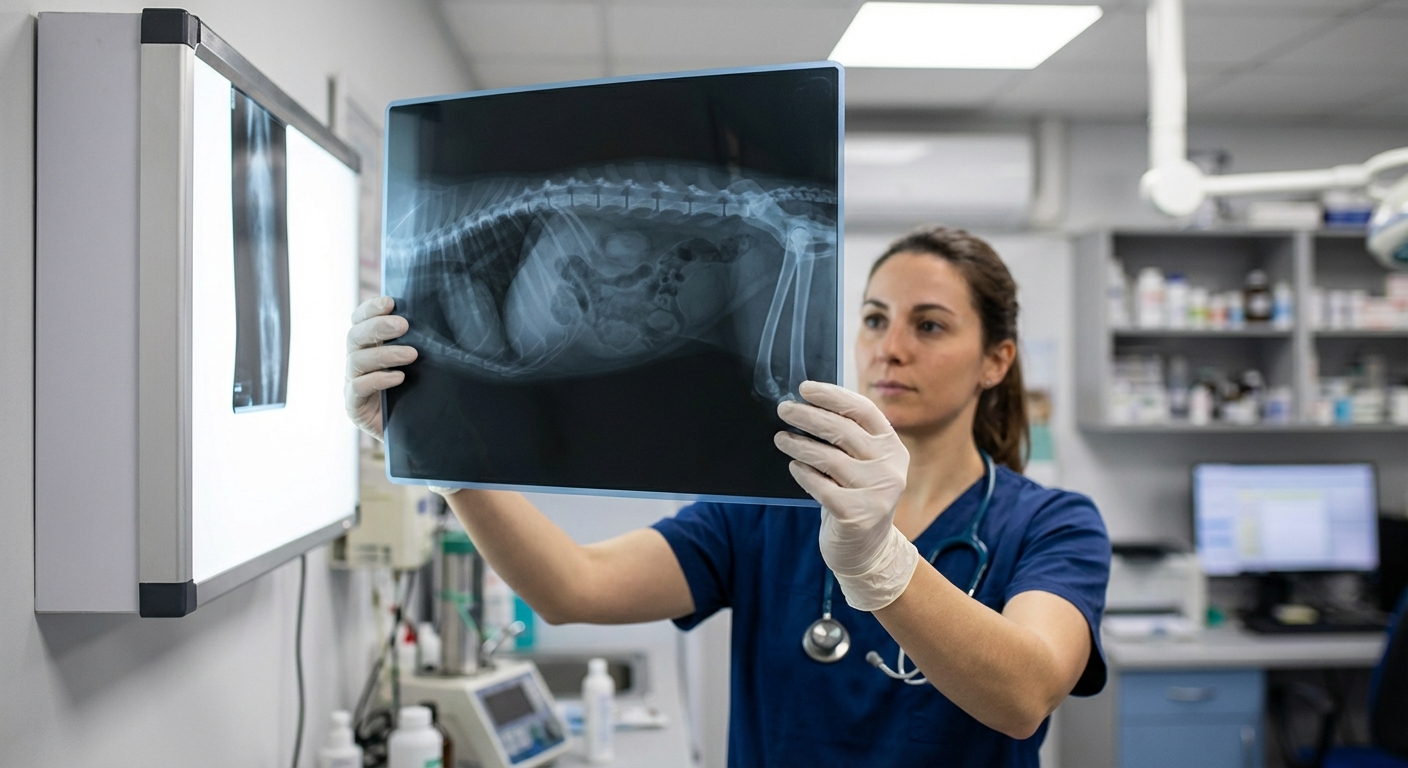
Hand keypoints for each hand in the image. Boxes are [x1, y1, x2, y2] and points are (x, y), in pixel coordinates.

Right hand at [345, 296, 417, 440]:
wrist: (417, 434)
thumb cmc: (419, 392)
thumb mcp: (419, 364)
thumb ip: (417, 343)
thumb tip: (433, 315)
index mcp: (367, 347)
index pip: (359, 320)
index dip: (370, 309)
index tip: (390, 302)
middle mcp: (356, 363)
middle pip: (355, 336)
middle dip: (378, 327)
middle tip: (404, 325)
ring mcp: (352, 384)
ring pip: (356, 361)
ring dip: (385, 354)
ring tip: (411, 354)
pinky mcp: (354, 407)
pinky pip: (358, 388)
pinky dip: (378, 379)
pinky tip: (399, 378)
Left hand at [773, 381, 917, 610]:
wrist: (866, 550)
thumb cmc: (856, 496)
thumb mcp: (862, 464)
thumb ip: (847, 438)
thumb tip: (807, 405)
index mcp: (892, 447)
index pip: (863, 411)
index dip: (833, 396)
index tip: (805, 388)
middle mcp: (890, 468)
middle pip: (843, 431)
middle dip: (808, 416)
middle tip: (784, 409)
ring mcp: (876, 493)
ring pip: (829, 458)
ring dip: (799, 444)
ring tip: (780, 438)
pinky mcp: (857, 515)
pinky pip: (821, 486)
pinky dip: (803, 473)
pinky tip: (794, 467)